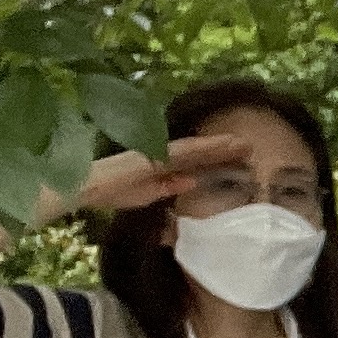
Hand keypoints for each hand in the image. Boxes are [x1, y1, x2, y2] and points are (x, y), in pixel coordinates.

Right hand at [66, 134, 234, 218]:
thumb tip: (192, 182)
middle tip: (250, 147)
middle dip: (224, 150)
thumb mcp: (147, 194)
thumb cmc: (112, 192)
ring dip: (218, 145)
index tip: (239, 159)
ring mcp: (158, 153)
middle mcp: (164, 155)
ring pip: (195, 148)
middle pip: (199, 152)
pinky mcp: (154, 155)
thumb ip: (168, 187)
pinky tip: (219, 145)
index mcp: (163, 166)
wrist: (87, 187)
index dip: (216, 158)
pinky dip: (202, 147)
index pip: (195, 162)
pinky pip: (183, 151)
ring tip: (242, 143)